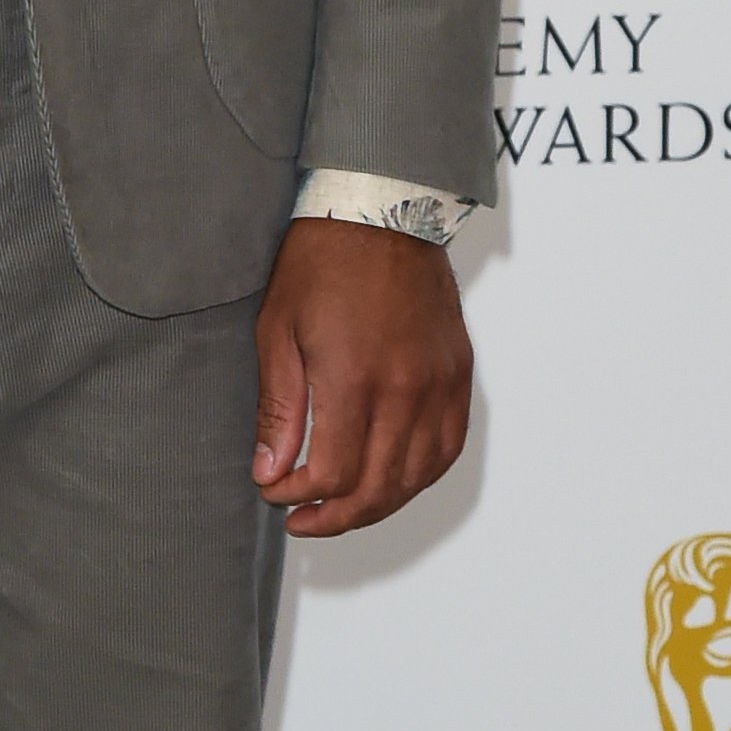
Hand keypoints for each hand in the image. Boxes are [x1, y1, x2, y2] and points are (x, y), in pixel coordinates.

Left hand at [251, 214, 471, 536]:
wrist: (382, 209)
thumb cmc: (321, 260)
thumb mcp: (278, 328)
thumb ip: (279, 408)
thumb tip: (271, 472)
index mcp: (353, 377)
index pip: (333, 474)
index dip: (299, 496)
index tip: (274, 492)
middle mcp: (404, 389)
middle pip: (377, 488)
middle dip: (334, 517)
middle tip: (301, 521)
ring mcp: (438, 383)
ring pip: (415, 477)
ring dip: (377, 504)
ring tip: (341, 509)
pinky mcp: (458, 373)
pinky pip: (448, 447)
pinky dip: (419, 476)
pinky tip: (392, 480)